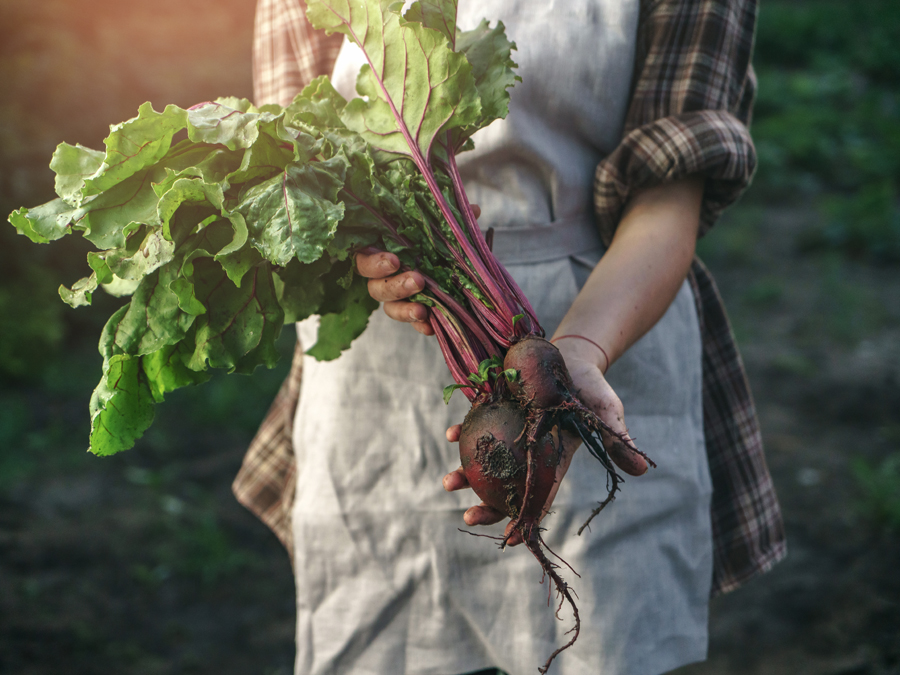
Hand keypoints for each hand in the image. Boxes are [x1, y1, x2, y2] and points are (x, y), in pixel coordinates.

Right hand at [354, 206, 480, 336]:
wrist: (453, 262)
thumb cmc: (434, 239)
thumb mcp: (441, 226)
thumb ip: (451, 219)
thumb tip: (474, 209)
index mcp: (381, 252)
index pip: (364, 260)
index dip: (374, 263)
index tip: (394, 260)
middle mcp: (383, 278)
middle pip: (376, 288)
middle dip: (395, 286)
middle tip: (418, 280)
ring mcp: (396, 298)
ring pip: (390, 308)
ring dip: (405, 310)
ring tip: (422, 309)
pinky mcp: (411, 312)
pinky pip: (411, 323)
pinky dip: (420, 326)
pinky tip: (430, 327)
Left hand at [442, 337, 637, 545]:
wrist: (571, 353)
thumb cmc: (591, 387)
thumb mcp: (606, 412)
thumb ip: (618, 440)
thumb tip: (643, 470)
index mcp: (554, 457)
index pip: (540, 494)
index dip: (527, 517)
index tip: (510, 538)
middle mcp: (527, 449)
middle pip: (505, 485)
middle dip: (486, 505)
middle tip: (469, 516)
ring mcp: (508, 431)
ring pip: (484, 459)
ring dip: (465, 473)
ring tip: (449, 482)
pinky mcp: (496, 408)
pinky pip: (475, 423)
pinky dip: (462, 430)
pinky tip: (450, 434)